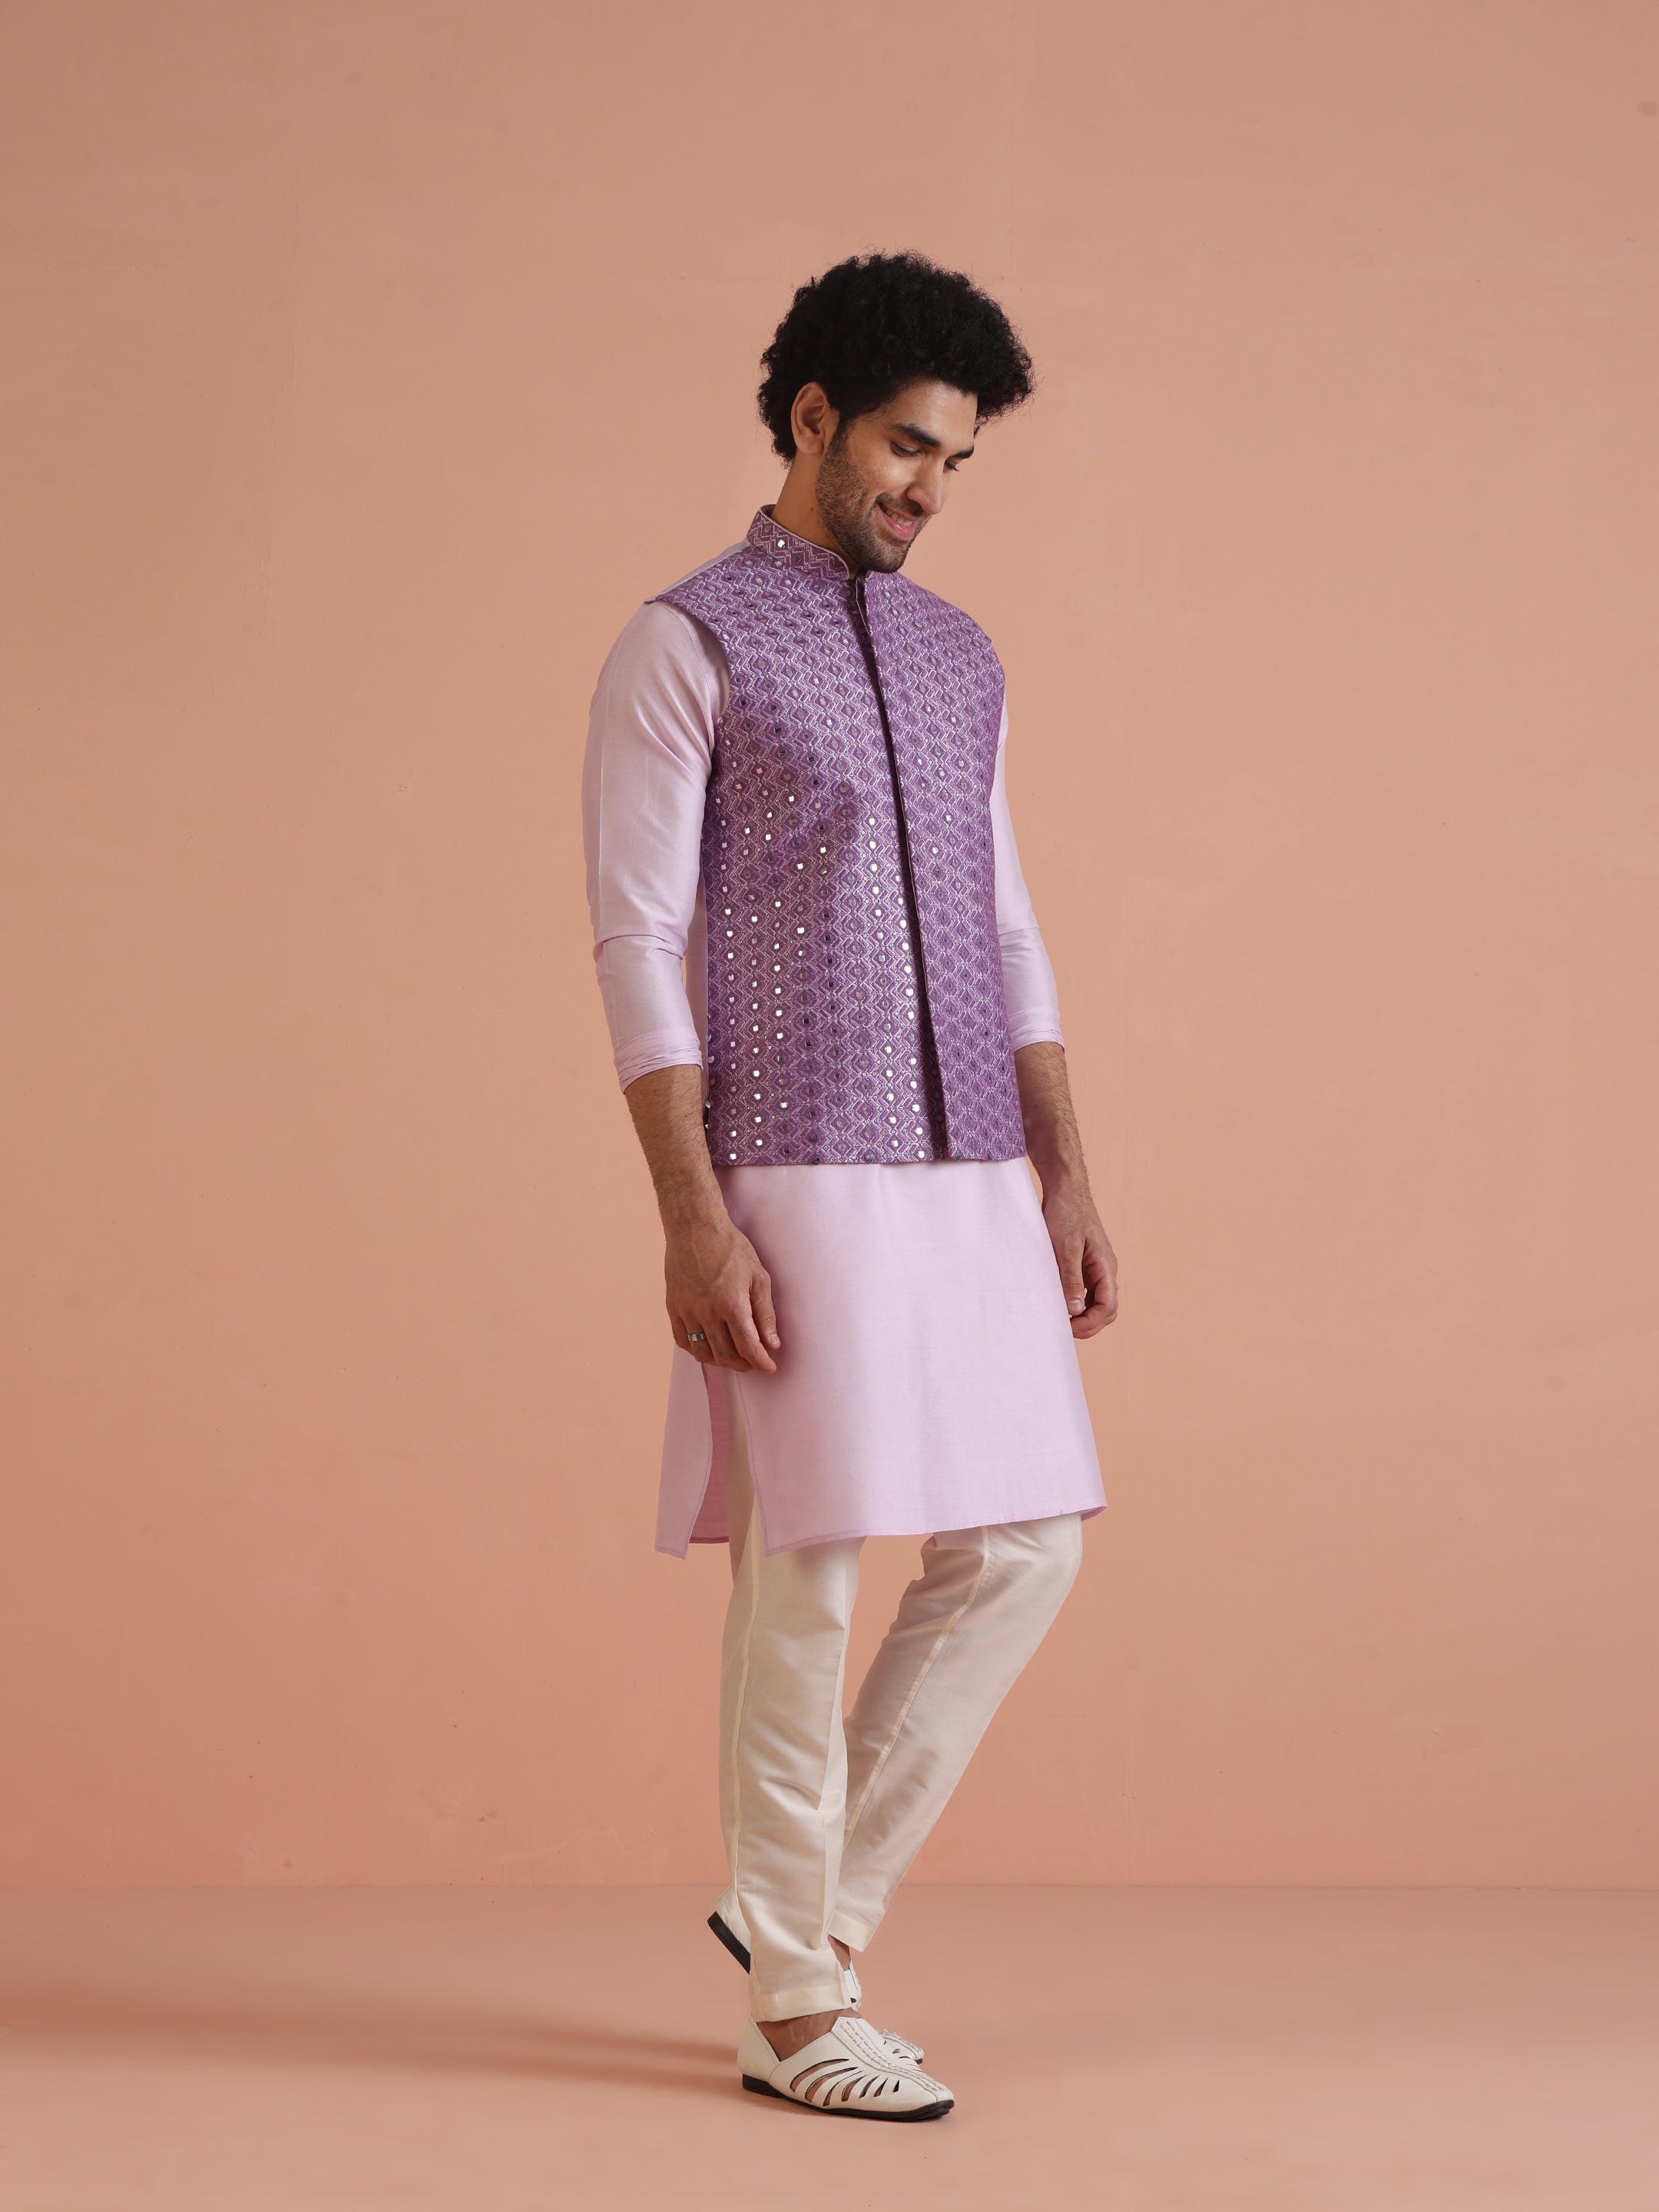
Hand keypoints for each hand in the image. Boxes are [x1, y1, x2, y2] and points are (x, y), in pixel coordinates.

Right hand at [665, 1208, 780, 1371]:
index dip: (761, 1362)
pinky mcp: (673, 1307)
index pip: (748, 1347)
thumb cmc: (731, 1248)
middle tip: (753, 1362)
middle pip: (725, 1354)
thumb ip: (765, 1313)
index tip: (769, 1367)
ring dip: (720, 1361)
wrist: (695, 1227)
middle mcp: (707, 1312)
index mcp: (732, 1304)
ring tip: (732, 1357)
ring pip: (702, 1352)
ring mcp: (687, 1311)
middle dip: (743, 1364)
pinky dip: (697, 1351)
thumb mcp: (758, 1276)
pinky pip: (683, 1340)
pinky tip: (708, 1347)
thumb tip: (772, 1343)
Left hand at [1042, 1182, 1118, 1338]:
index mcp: (1106, 1266)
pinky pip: (1086, 1291)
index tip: (1067, 1326)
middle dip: (1088, 1324)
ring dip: (1082, 1315)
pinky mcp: (1085, 1264)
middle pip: (1106, 1310)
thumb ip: (1071, 1279)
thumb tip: (1075, 1310)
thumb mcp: (1066, 1247)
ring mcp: (1096, 1268)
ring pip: (1096, 1303)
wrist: (1065, 1189)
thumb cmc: (1066, 1214)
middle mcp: (1105, 1270)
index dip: (1090, 1323)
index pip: (1108, 1307)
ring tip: (1059, 1319)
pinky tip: (1059, 1303)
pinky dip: (1076, 1303)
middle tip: (1062, 1328)